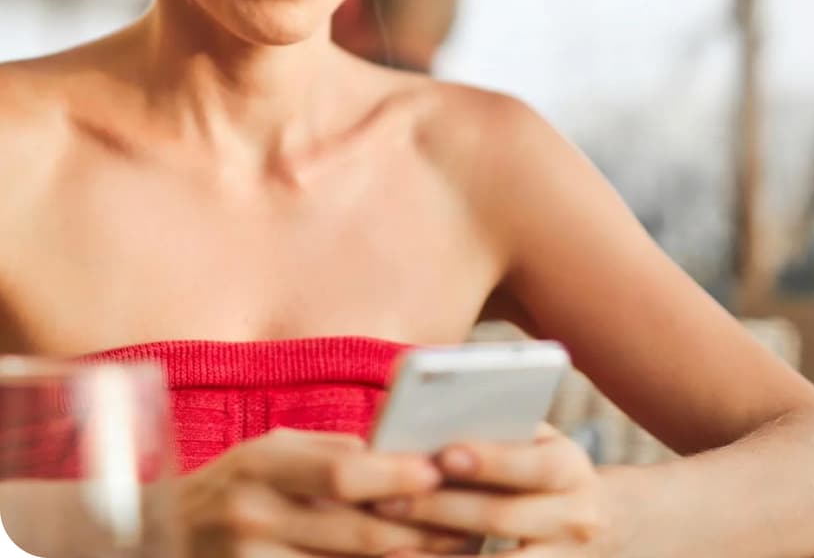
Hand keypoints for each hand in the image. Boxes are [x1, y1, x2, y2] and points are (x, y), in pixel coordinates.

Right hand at [174, 426, 473, 555]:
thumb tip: (404, 451)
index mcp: (262, 466)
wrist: (160, 536)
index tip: (439, 472)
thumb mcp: (274, 451)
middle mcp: (252, 519)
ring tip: (453, 552)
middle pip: (353, 532)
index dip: (394, 474)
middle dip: (417, 530)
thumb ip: (332, 453)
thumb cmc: (236, 482)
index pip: (340, 473)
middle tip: (468, 523)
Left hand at [373, 423, 610, 554]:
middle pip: (504, 516)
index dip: (490, 461)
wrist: (606, 524)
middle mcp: (573, 519)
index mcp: (572, 469)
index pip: (534, 464)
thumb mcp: (542, 443)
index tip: (443, 454)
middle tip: (389, 500)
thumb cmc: (550, 469)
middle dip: (443, 508)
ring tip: (388, 549)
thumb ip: (505, 431)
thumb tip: (438, 418)